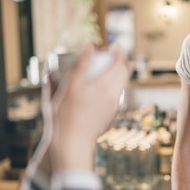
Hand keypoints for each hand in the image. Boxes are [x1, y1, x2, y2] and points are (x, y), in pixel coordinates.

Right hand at [48, 45, 129, 171]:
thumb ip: (80, 66)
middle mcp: (111, 94)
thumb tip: (89, 48)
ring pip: (122, 84)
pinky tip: (106, 87)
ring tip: (110, 70)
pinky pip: (118, 95)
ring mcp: (113, 105)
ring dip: (120, 74)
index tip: (114, 48)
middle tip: (114, 57)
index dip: (119, 53)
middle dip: (122, 62)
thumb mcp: (69, 87)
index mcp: (102, 85)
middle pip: (125, 73)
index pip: (119, 64)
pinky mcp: (111, 114)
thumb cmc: (65, 114)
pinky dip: (115, 86)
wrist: (72, 142)